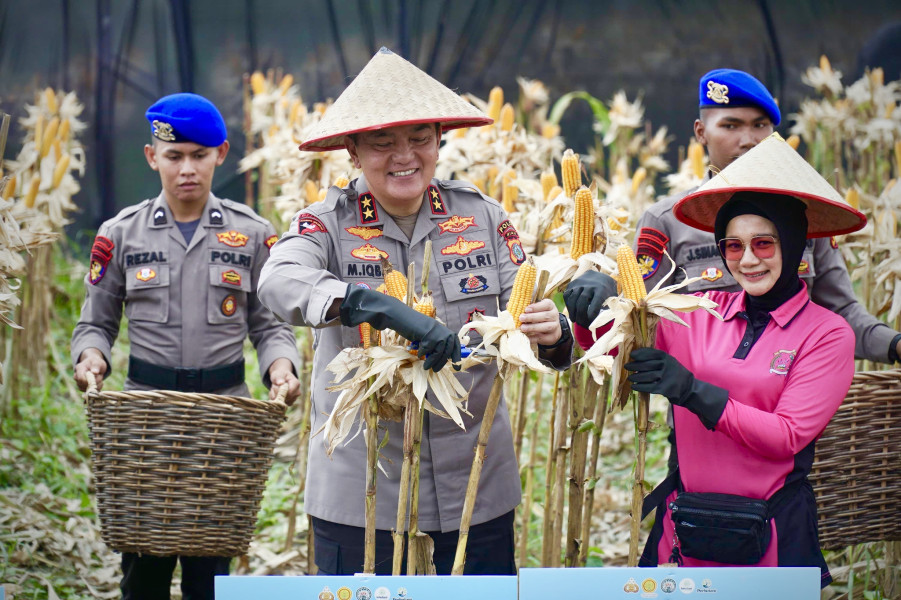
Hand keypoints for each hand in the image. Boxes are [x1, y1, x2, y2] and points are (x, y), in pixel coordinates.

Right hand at [74, 348, 107, 391]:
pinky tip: (100, 383)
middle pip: (81, 384)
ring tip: (100, 378)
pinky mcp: (83, 387)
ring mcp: (79, 382)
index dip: (88, 380)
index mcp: (79, 368)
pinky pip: (88, 391)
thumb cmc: (96, 362)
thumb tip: (94, 372)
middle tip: (100, 376)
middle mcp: (77, 375)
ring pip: (84, 389)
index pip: (80, 378)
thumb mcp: (98, 362)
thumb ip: (96, 366)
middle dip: (93, 382)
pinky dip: (95, 389)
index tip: (96, 377)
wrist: (95, 365)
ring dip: (95, 386)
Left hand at [268, 358, 300, 404]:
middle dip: (276, 393)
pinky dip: (275, 399)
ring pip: (282, 402)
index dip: (281, 392)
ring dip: (275, 396)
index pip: (290, 392)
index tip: (276, 385)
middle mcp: (297, 392)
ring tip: (275, 388)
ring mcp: (294, 398)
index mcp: (296, 384)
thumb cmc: (280, 375)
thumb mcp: (278, 374)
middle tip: (274, 385)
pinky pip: (280, 404)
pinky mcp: (289, 403)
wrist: (281, 377)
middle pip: (285, 398)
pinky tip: (275, 393)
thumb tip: (280, 383)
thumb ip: (279, 378)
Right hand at [340, 284, 460, 371]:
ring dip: (432, 361)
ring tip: (426, 367)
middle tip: (436, 370)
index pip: (455, 343)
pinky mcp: (427, 333)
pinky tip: (417, 354)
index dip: (457, 355)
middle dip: (442, 362)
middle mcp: (442, 329)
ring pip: (439, 352)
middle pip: (448, 350)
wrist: (399, 315)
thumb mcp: (426, 334)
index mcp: (443, 329)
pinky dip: (422, 354)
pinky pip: (428, 349)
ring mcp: (435, 331)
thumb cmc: (411, 326)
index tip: (457, 367)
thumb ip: (434, 343)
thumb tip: (442, 358)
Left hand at [518, 299, 562, 344]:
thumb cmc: (540, 316)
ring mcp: (554, 326)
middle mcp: (554, 315)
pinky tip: (525, 336)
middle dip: (532, 317)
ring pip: (546, 327)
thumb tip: (509, 304)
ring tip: (522, 328)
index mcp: (550, 306)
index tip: (526, 309)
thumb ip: (524, 307)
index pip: (546, 304)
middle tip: (521, 318)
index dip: (536, 307)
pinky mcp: (551, 337)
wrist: (552, 329)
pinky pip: (542, 337)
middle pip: (545, 316)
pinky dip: (532, 338)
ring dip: (533, 327)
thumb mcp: (535, 309)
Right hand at [563, 271, 617, 328]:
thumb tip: (604, 322)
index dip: (592, 312)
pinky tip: (571, 312)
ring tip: (574, 320)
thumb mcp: (612, 298)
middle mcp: (590, 285)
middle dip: (580, 314)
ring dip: (572, 311)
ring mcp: (579, 284)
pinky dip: (568, 305)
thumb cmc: (607, 292)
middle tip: (581, 324)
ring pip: (573, 298)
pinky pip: (567, 295)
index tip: (590, 322)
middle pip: (582, 300)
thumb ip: (610, 308)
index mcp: (601, 288)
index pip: (596, 301)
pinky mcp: (572, 284)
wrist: (598, 276)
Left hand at [625, 347, 727, 429]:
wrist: (689, 389)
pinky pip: (648, 387)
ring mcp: (666, 377)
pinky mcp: (664, 389)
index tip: (632, 355)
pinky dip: (639, 387)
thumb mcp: (670, 363)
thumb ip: (657, 360)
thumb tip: (637, 357)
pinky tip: (634, 386)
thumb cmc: (675, 375)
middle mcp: (667, 366)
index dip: (640, 353)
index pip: (651, 353)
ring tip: (630, 378)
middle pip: (647, 364)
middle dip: (635, 365)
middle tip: (627, 366)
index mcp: (668, 358)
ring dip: (636, 377)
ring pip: (647, 376)